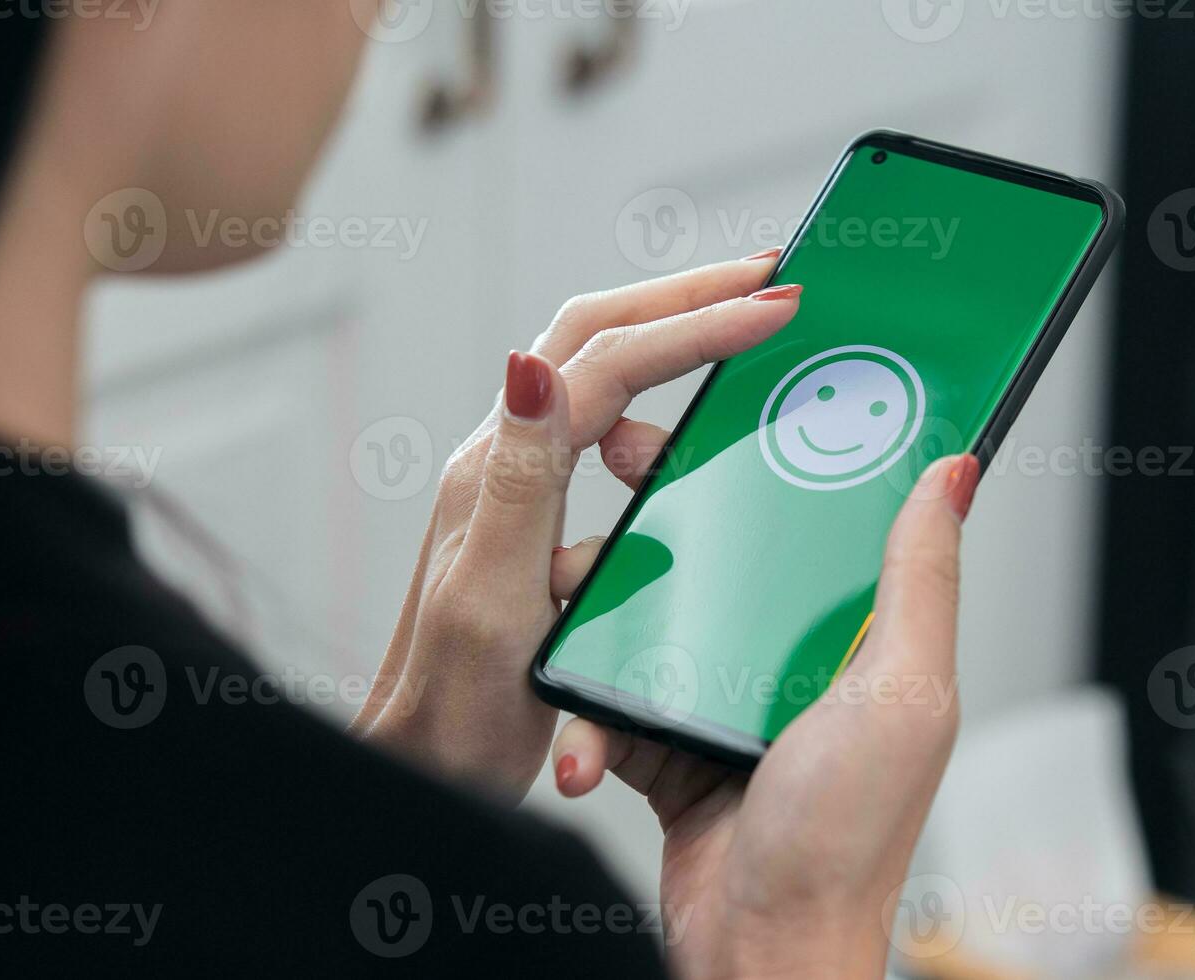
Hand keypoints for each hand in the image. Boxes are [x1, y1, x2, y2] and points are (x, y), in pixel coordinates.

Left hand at [349, 254, 802, 802]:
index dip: (695, 325)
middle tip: (770, 277)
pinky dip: (662, 398)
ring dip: (675, 333)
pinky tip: (701, 416)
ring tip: (747, 322)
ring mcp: (519, 485)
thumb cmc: (455, 711)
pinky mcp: (538, 518)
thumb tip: (532, 367)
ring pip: (603, 374)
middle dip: (687, 294)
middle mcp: (503, 461)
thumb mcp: (491, 602)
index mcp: (499, 473)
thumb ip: (517, 485)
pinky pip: (604, 429)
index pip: (607, 364)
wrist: (420, 767)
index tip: (774, 309)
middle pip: (598, 336)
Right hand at [550, 453, 981, 978]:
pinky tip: (582, 728)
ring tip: (570, 585)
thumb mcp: (900, 695)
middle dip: (667, 507)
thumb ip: (920, 581)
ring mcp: (722, 702)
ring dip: (607, 599)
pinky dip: (587, 705)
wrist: (758, 956)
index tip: (725, 401)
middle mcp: (790, 662)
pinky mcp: (664, 744)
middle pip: (722, 553)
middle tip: (622, 465)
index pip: (818, 521)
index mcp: (857, 641)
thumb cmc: (845, 843)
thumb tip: (955, 470)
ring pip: (653, 613)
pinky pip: (612, 693)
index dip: (777, 456)